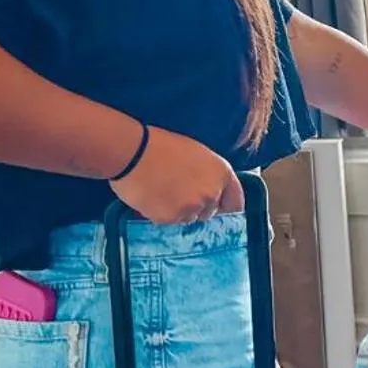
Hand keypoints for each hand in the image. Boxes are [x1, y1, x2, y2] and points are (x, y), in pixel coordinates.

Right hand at [110, 125, 243, 222]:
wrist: (131, 151)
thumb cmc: (160, 146)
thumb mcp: (196, 154)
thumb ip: (209, 175)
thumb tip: (213, 193)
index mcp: (221, 173)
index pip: (235, 202)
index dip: (224, 206)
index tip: (217, 208)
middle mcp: (211, 193)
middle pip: (210, 212)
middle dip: (196, 207)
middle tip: (177, 192)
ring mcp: (192, 207)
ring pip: (189, 218)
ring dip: (179, 211)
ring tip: (162, 191)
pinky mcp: (172, 217)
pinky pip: (170, 222)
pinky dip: (161, 213)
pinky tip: (152, 196)